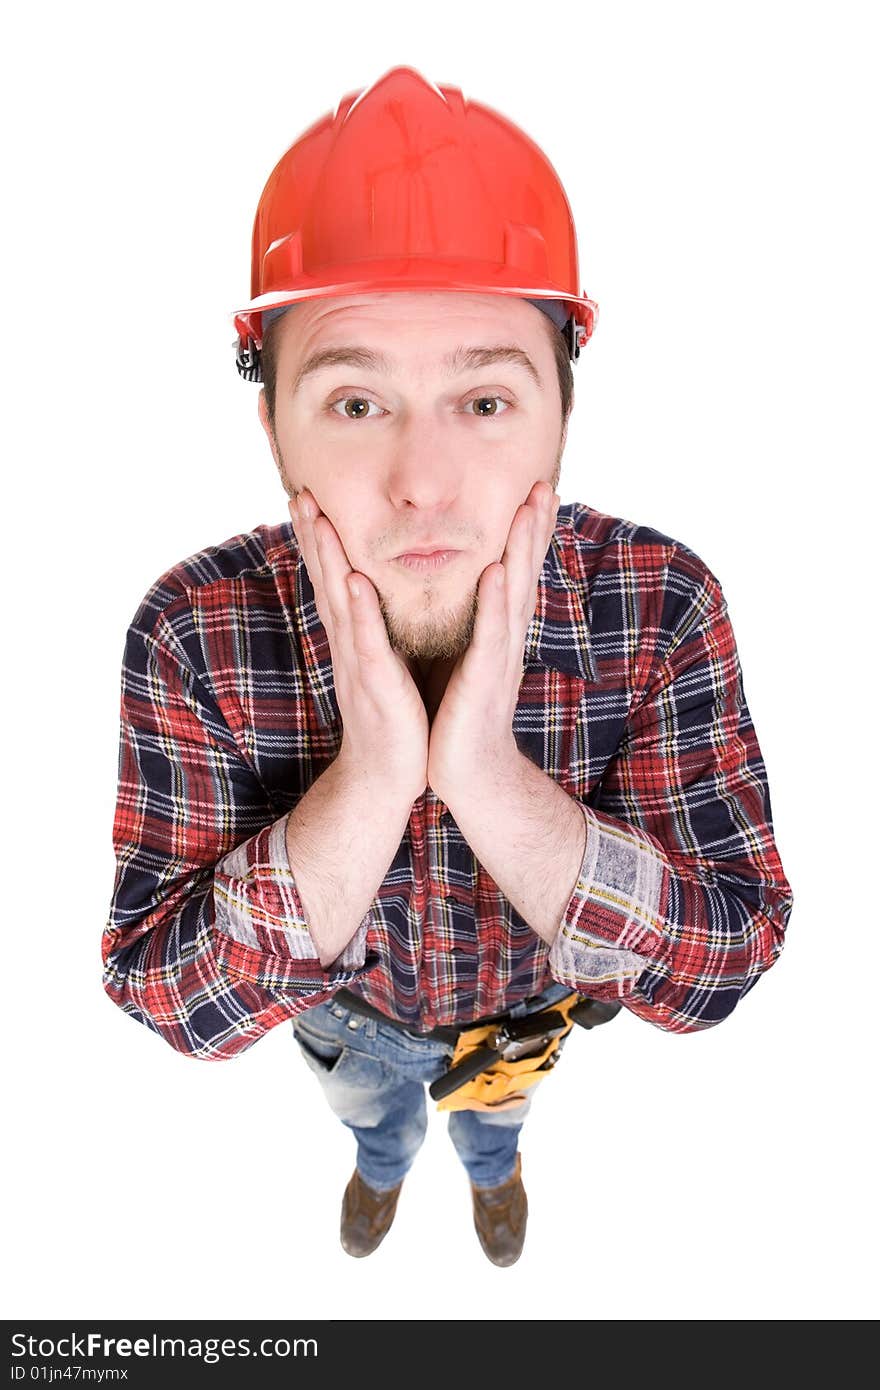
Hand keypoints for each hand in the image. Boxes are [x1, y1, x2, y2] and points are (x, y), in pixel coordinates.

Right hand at [288, 490, 428, 801]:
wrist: (390, 776)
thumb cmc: (395, 718)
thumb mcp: (384, 663)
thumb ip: (376, 629)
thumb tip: (374, 595)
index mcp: (355, 636)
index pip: (334, 577)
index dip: (320, 538)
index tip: (310, 495)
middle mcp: (348, 643)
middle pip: (326, 579)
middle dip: (313, 534)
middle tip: (301, 490)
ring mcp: (358, 663)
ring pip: (339, 601)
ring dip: (328, 558)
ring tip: (317, 517)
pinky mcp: (377, 686)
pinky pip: (369, 643)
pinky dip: (363, 611)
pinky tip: (357, 580)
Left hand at [427, 480, 559, 801]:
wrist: (465, 772)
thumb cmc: (457, 714)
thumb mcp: (463, 658)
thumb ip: (470, 623)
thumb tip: (469, 589)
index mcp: (497, 631)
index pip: (514, 571)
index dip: (526, 532)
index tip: (534, 488)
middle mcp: (506, 638)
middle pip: (523, 573)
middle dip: (534, 528)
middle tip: (545, 483)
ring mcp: (499, 658)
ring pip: (513, 594)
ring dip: (522, 550)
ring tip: (530, 509)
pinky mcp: (483, 681)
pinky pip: (489, 636)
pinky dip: (493, 602)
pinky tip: (495, 570)